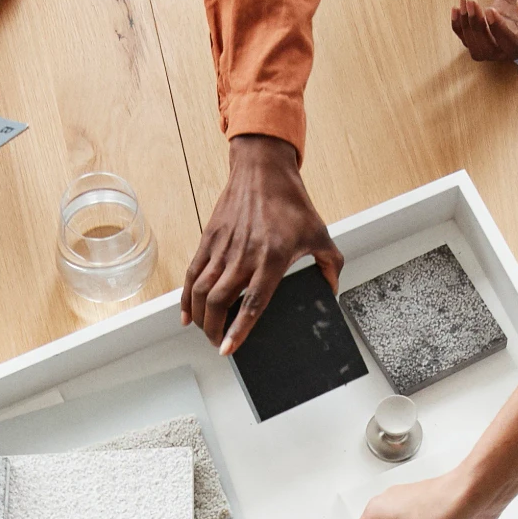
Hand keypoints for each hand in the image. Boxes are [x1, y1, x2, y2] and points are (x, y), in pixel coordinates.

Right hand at [180, 136, 340, 354]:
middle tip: (217, 344)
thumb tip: (331, 291)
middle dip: (214, 329)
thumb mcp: (319, 233)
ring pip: (201, 290)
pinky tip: (186, 314)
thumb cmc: (291, 201)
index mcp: (272, 258)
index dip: (238, 330)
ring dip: (199, 317)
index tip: (229, 349)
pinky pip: (192, 273)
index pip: (252, 303)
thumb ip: (330, 265)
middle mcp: (244, 255)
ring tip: (205, 332)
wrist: (262, 169)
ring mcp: (223, 247)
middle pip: (219, 302)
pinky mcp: (209, 239)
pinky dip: (186, 297)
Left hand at [451, 0, 517, 61]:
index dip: (500, 33)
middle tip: (472, 3)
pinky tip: (457, 9)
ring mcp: (504, 35)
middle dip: (478, 30)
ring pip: (480, 49)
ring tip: (466, 1)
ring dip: (467, 29)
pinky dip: (460, 27)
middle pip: (494, 52)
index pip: (516, 46)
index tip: (490, 10)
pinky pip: (471, 39)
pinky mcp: (491, 27)